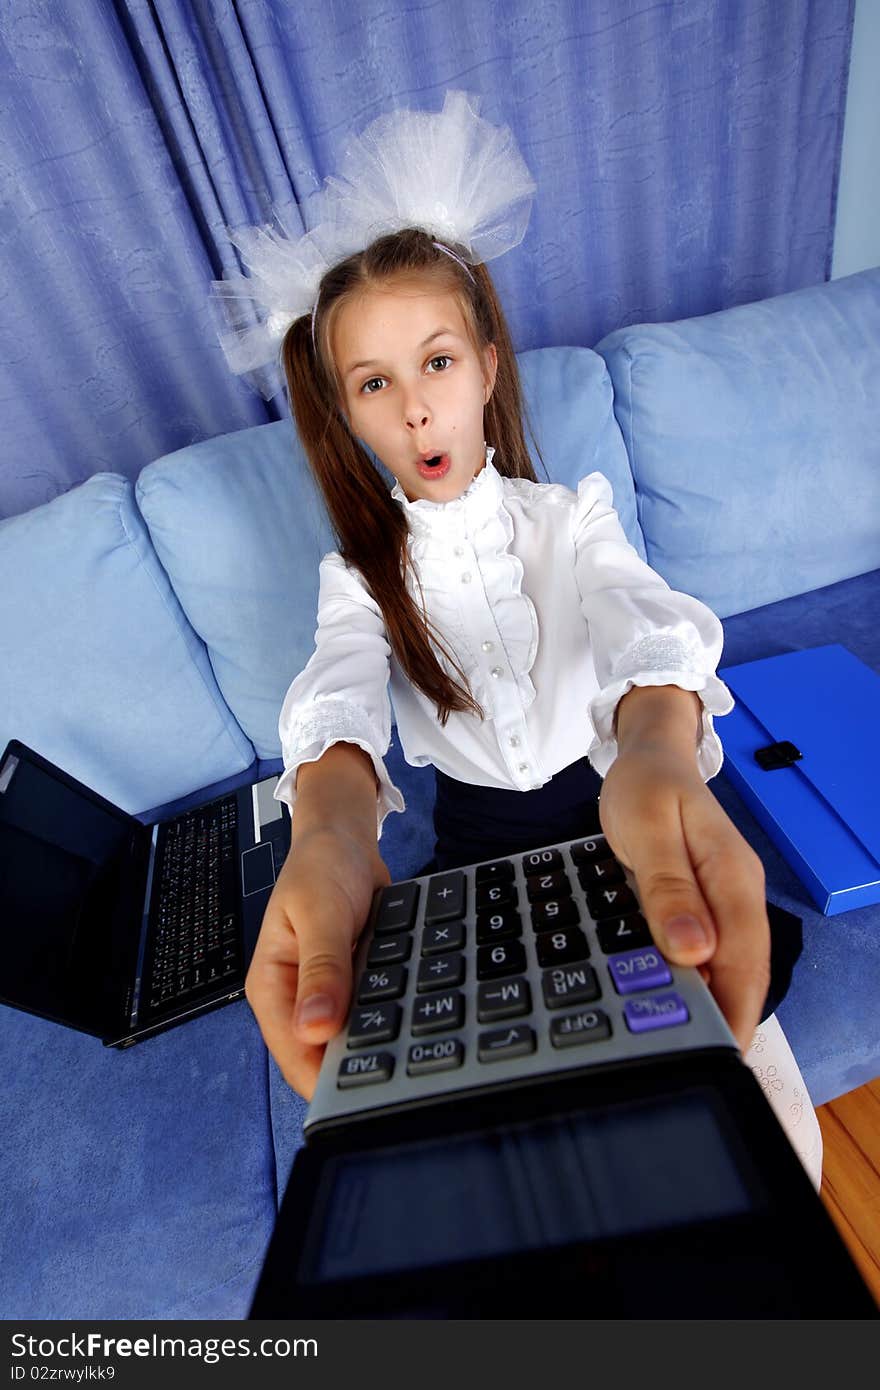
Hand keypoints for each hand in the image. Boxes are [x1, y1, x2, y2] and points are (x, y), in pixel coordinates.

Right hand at [245, 827, 390, 1098]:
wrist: (344, 840)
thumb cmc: (320, 868)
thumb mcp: (319, 913)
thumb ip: (321, 969)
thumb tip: (315, 1029)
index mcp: (272, 988)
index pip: (295, 1053)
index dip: (327, 1081)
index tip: (367, 1094)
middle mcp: (296, 1000)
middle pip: (323, 1055)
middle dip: (358, 1065)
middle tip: (401, 1072)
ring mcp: (326, 996)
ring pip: (351, 1039)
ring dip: (377, 1044)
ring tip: (412, 1053)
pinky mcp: (353, 987)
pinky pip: (371, 1015)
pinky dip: (389, 1018)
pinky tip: (413, 1023)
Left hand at [598, 744, 769, 1051]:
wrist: (648, 756)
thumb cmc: (646, 787)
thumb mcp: (648, 828)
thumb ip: (669, 887)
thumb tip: (693, 951)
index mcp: (733, 878)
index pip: (746, 960)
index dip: (735, 1014)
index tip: (719, 1058)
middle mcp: (737, 896)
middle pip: (739, 973)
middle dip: (719, 1020)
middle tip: (684, 1064)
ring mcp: (722, 903)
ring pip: (722, 967)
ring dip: (703, 1005)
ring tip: (673, 1049)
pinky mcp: (702, 907)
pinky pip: (703, 952)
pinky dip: (688, 980)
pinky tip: (666, 1005)